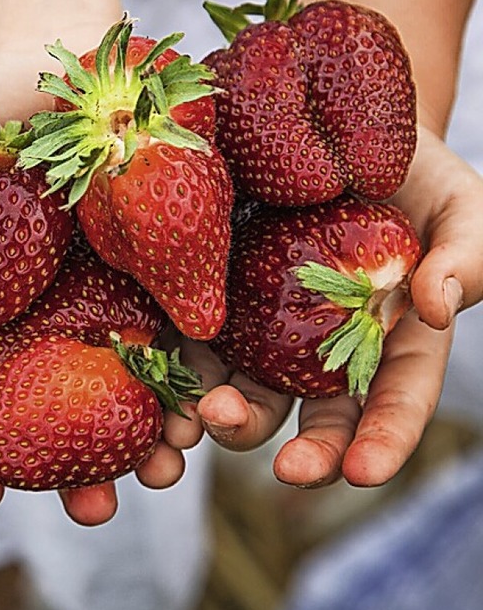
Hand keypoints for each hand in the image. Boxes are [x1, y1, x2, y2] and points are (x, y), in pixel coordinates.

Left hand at [164, 126, 482, 487]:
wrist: (347, 137)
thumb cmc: (420, 179)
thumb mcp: (464, 210)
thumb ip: (465, 259)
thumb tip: (437, 308)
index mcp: (393, 342)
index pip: (394, 404)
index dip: (382, 443)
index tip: (361, 472)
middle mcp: (327, 348)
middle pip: (314, 417)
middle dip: (301, 452)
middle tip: (282, 465)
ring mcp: (270, 322)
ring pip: (246, 388)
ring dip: (223, 417)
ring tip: (201, 423)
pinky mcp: (222, 292)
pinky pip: (197, 336)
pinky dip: (177, 364)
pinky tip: (158, 377)